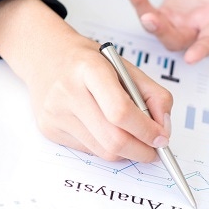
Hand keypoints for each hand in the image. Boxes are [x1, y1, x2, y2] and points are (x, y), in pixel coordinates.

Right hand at [0, 0, 172, 161]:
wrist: (45, 56)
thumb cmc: (90, 63)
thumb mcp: (127, 67)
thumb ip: (154, 95)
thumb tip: (163, 129)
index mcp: (90, 69)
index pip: (121, 111)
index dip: (146, 130)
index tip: (162, 138)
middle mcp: (68, 92)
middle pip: (113, 139)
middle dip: (142, 151)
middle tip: (155, 150)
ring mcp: (55, 114)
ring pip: (103, 152)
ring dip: (127, 152)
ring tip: (135, 139)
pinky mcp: (49, 130)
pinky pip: (90, 151)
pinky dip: (107, 148)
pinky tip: (108, 132)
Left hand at [122, 0, 208, 63]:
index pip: (207, 43)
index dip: (200, 51)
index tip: (191, 58)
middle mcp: (191, 31)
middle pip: (174, 40)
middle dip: (160, 31)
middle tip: (149, 18)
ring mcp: (174, 25)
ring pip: (155, 26)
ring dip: (141, 9)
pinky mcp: (161, 16)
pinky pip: (145, 10)